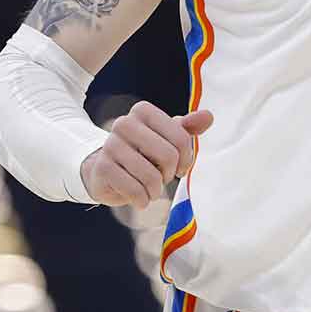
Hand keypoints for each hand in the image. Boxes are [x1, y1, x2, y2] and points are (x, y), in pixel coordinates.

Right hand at [82, 102, 213, 208]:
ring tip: (149, 188)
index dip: (185, 158)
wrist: (104, 171)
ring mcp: (110, 145)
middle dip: (169, 174)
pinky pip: (135, 190)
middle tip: (161, 177)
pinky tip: (138, 197)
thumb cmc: (142, 153)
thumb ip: (187, 129)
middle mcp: (124, 123)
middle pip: (168, 156)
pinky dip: (142, 200)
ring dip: (155, 190)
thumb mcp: (166, 139)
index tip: (178, 166)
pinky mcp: (102, 168)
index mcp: (142, 111)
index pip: (181, 138)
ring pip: (151, 176)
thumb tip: (208, 116)